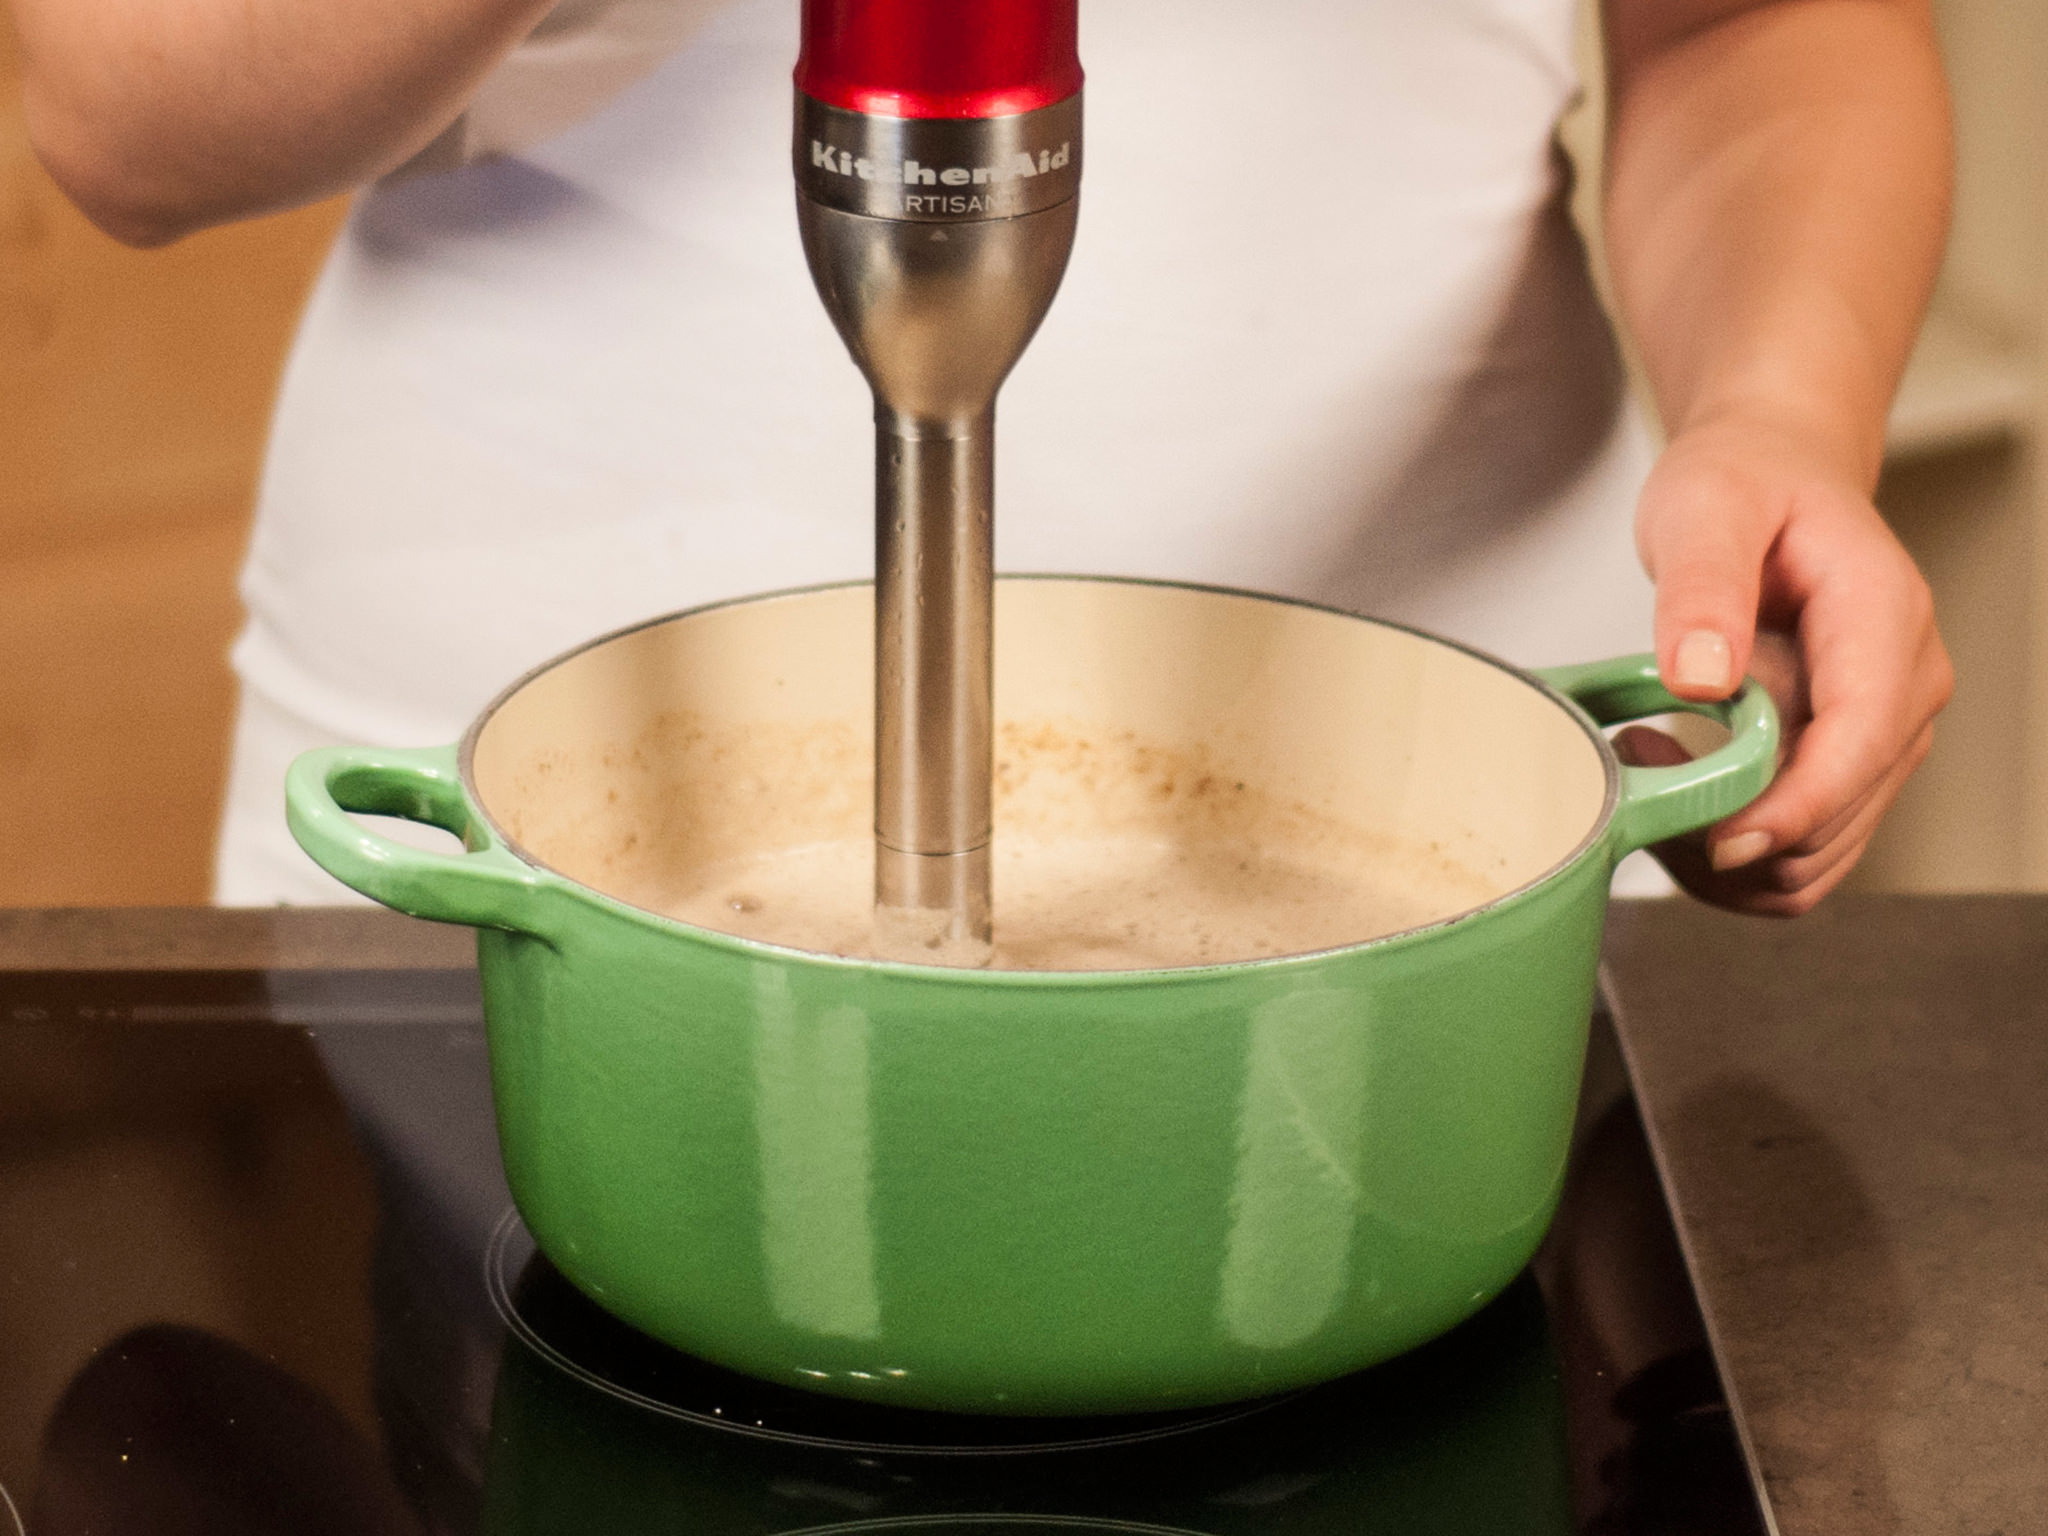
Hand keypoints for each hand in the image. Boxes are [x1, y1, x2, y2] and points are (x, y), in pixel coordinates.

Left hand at [1620, 415, 1952, 914]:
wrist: (1775, 472)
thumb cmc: (1744, 482)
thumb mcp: (1704, 508)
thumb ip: (1702, 587)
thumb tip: (1702, 678)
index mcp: (1883, 619)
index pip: (1862, 742)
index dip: (1794, 808)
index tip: (1717, 838)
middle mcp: (1904, 687)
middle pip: (1840, 815)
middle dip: (1737, 830)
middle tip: (1636, 765)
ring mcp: (1883, 732)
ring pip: (1819, 852)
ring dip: (1727, 848)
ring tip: (1649, 764)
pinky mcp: (1849, 762)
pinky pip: (1801, 847)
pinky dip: (1734, 846)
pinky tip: (1677, 783)